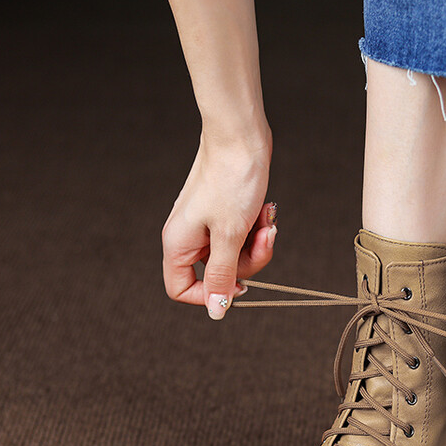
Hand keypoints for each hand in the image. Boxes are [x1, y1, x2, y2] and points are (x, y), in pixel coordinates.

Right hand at [161, 132, 275, 318]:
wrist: (241, 135)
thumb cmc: (231, 180)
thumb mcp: (229, 235)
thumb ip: (221, 275)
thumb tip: (216, 311)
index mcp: (178, 244)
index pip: (181, 290)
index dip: (209, 295)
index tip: (239, 285)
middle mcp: (189, 237)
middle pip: (217, 275)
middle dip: (248, 262)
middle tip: (263, 238)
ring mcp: (207, 225)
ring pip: (235, 256)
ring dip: (258, 243)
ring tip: (267, 219)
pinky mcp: (225, 215)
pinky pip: (243, 237)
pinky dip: (258, 228)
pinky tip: (266, 210)